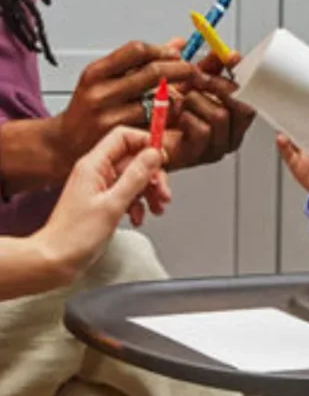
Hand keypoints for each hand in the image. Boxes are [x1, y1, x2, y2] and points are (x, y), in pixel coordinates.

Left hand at [34, 127, 167, 282]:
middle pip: (133, 160)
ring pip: (133, 179)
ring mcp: (99, 187)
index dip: (146, 143)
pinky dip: (138, 205)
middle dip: (153, 175)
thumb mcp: (113, 204)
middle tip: (163, 194)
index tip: (163, 158)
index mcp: (93, 165)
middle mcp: (96, 172)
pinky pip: (127, 195)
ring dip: (149, 192)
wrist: (58, 258)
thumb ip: (135, 177)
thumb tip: (153, 154)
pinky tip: (138, 218)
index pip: (124, 137)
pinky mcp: (102, 202)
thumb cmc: (76, 235)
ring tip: (157, 209)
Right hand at [48, 41, 206, 178]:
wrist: (66, 145)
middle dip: (180, 70)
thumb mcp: (106, 80)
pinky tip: (174, 117)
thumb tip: (177, 43)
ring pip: (159, 102)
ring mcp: (112, 117)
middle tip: (193, 72)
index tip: (177, 54)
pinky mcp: (123, 138)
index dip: (163, 50)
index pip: (136, 50)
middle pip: (152, 73)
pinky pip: (157, 125)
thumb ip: (140, 63)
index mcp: (96, 73)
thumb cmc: (90, 110)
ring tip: (184, 97)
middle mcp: (101, 93)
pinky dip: (170, 119)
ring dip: (178, 98)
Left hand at [164, 52, 255, 170]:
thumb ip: (212, 68)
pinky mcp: (198, 155)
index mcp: (233, 121)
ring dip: (196, 101)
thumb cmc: (164, 109)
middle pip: (242, 108)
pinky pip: (203, 129)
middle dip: (217, 86)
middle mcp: (229, 136)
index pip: (251, 101)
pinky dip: (186, 116)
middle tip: (198, 77)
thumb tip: (230, 54)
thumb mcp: (191, 81)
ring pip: (221, 115)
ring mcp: (215, 148)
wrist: (138, 129)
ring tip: (180, 100)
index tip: (230, 59)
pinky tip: (176, 115)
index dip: (240, 78)